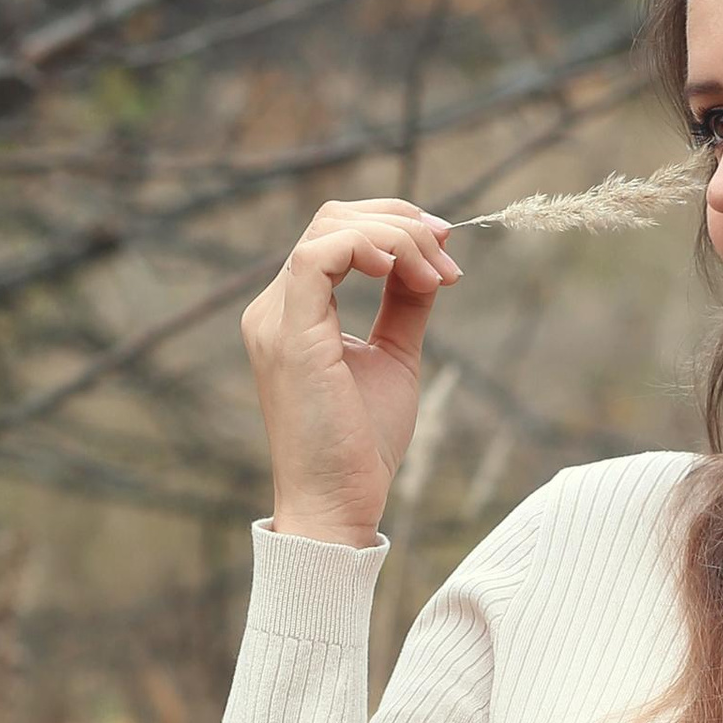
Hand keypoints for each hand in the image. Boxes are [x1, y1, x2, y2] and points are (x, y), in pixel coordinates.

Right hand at [241, 194, 462, 547]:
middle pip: (332, 219)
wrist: (338, 503)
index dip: (394, 228)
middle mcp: (273, 309)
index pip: (335, 235)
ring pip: (330, 228)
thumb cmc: (361, 444)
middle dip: (401, 222)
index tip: (445, 251)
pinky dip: (372, 248)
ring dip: (397, 237)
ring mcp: (275, 318)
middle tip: (449, 254)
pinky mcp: (288, 334)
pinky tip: (407, 274)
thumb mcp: (394, 355)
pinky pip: (320, 255)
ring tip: (438, 274)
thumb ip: (405, 303)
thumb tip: (432, 256)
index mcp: (293, 313)